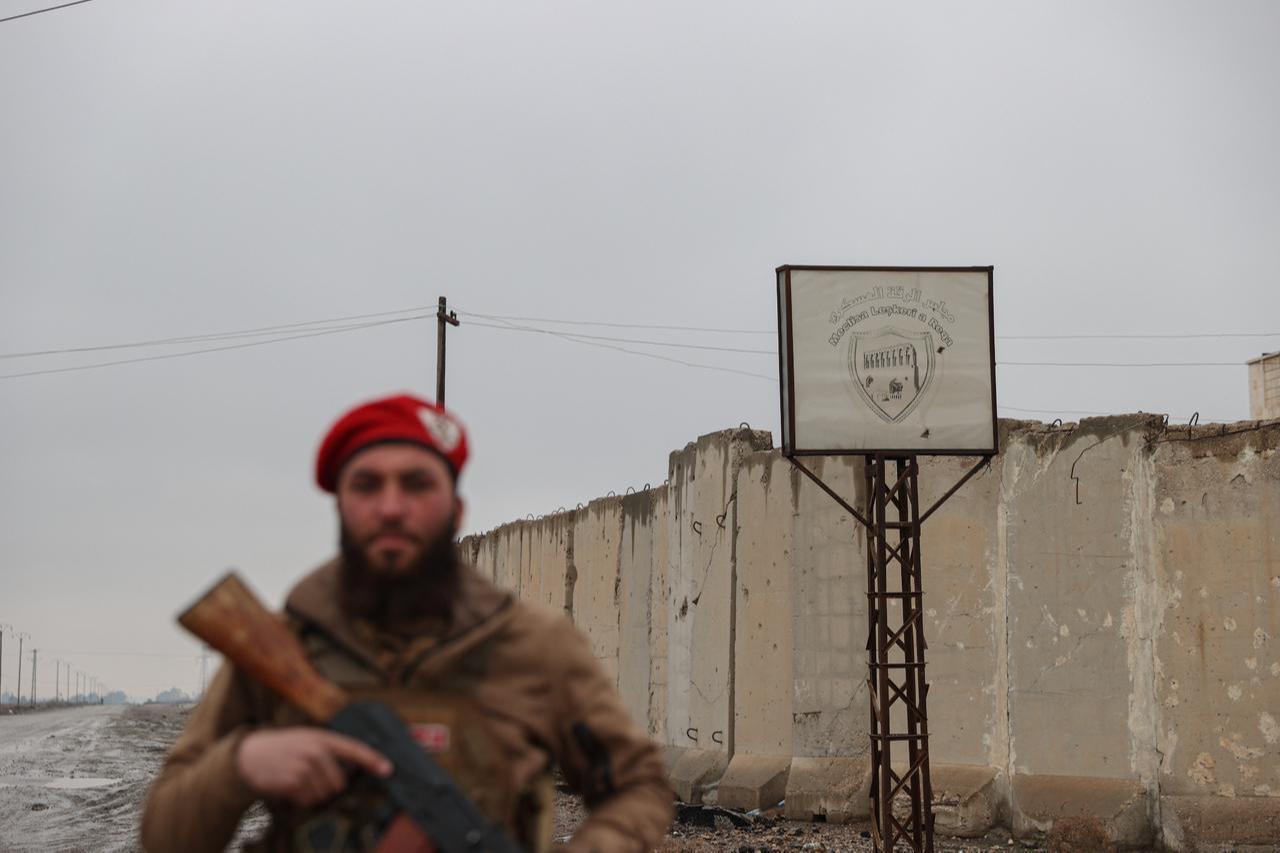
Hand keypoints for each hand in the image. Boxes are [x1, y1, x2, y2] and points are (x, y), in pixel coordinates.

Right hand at [234, 727, 392, 806]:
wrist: (250, 755)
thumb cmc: (283, 748)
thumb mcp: (307, 739)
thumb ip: (328, 751)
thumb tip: (349, 774)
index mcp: (322, 738)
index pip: (354, 749)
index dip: (372, 760)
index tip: (388, 769)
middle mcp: (316, 750)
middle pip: (339, 783)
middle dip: (328, 786)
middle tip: (310, 777)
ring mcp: (304, 766)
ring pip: (323, 794)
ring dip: (312, 793)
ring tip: (297, 779)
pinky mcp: (293, 781)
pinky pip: (307, 800)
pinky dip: (299, 798)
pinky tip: (289, 786)